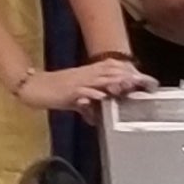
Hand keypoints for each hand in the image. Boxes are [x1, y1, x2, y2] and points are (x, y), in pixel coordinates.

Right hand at [16, 58, 154, 111]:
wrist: (35, 87)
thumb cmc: (56, 92)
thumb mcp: (76, 97)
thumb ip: (88, 104)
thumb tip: (97, 115)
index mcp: (91, 73)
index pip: (115, 69)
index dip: (131, 72)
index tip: (148, 80)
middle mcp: (87, 74)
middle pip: (112, 71)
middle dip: (130, 76)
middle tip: (146, 82)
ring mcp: (79, 81)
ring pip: (101, 79)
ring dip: (116, 82)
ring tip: (130, 85)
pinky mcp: (69, 90)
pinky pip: (83, 91)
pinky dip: (93, 93)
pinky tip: (102, 96)